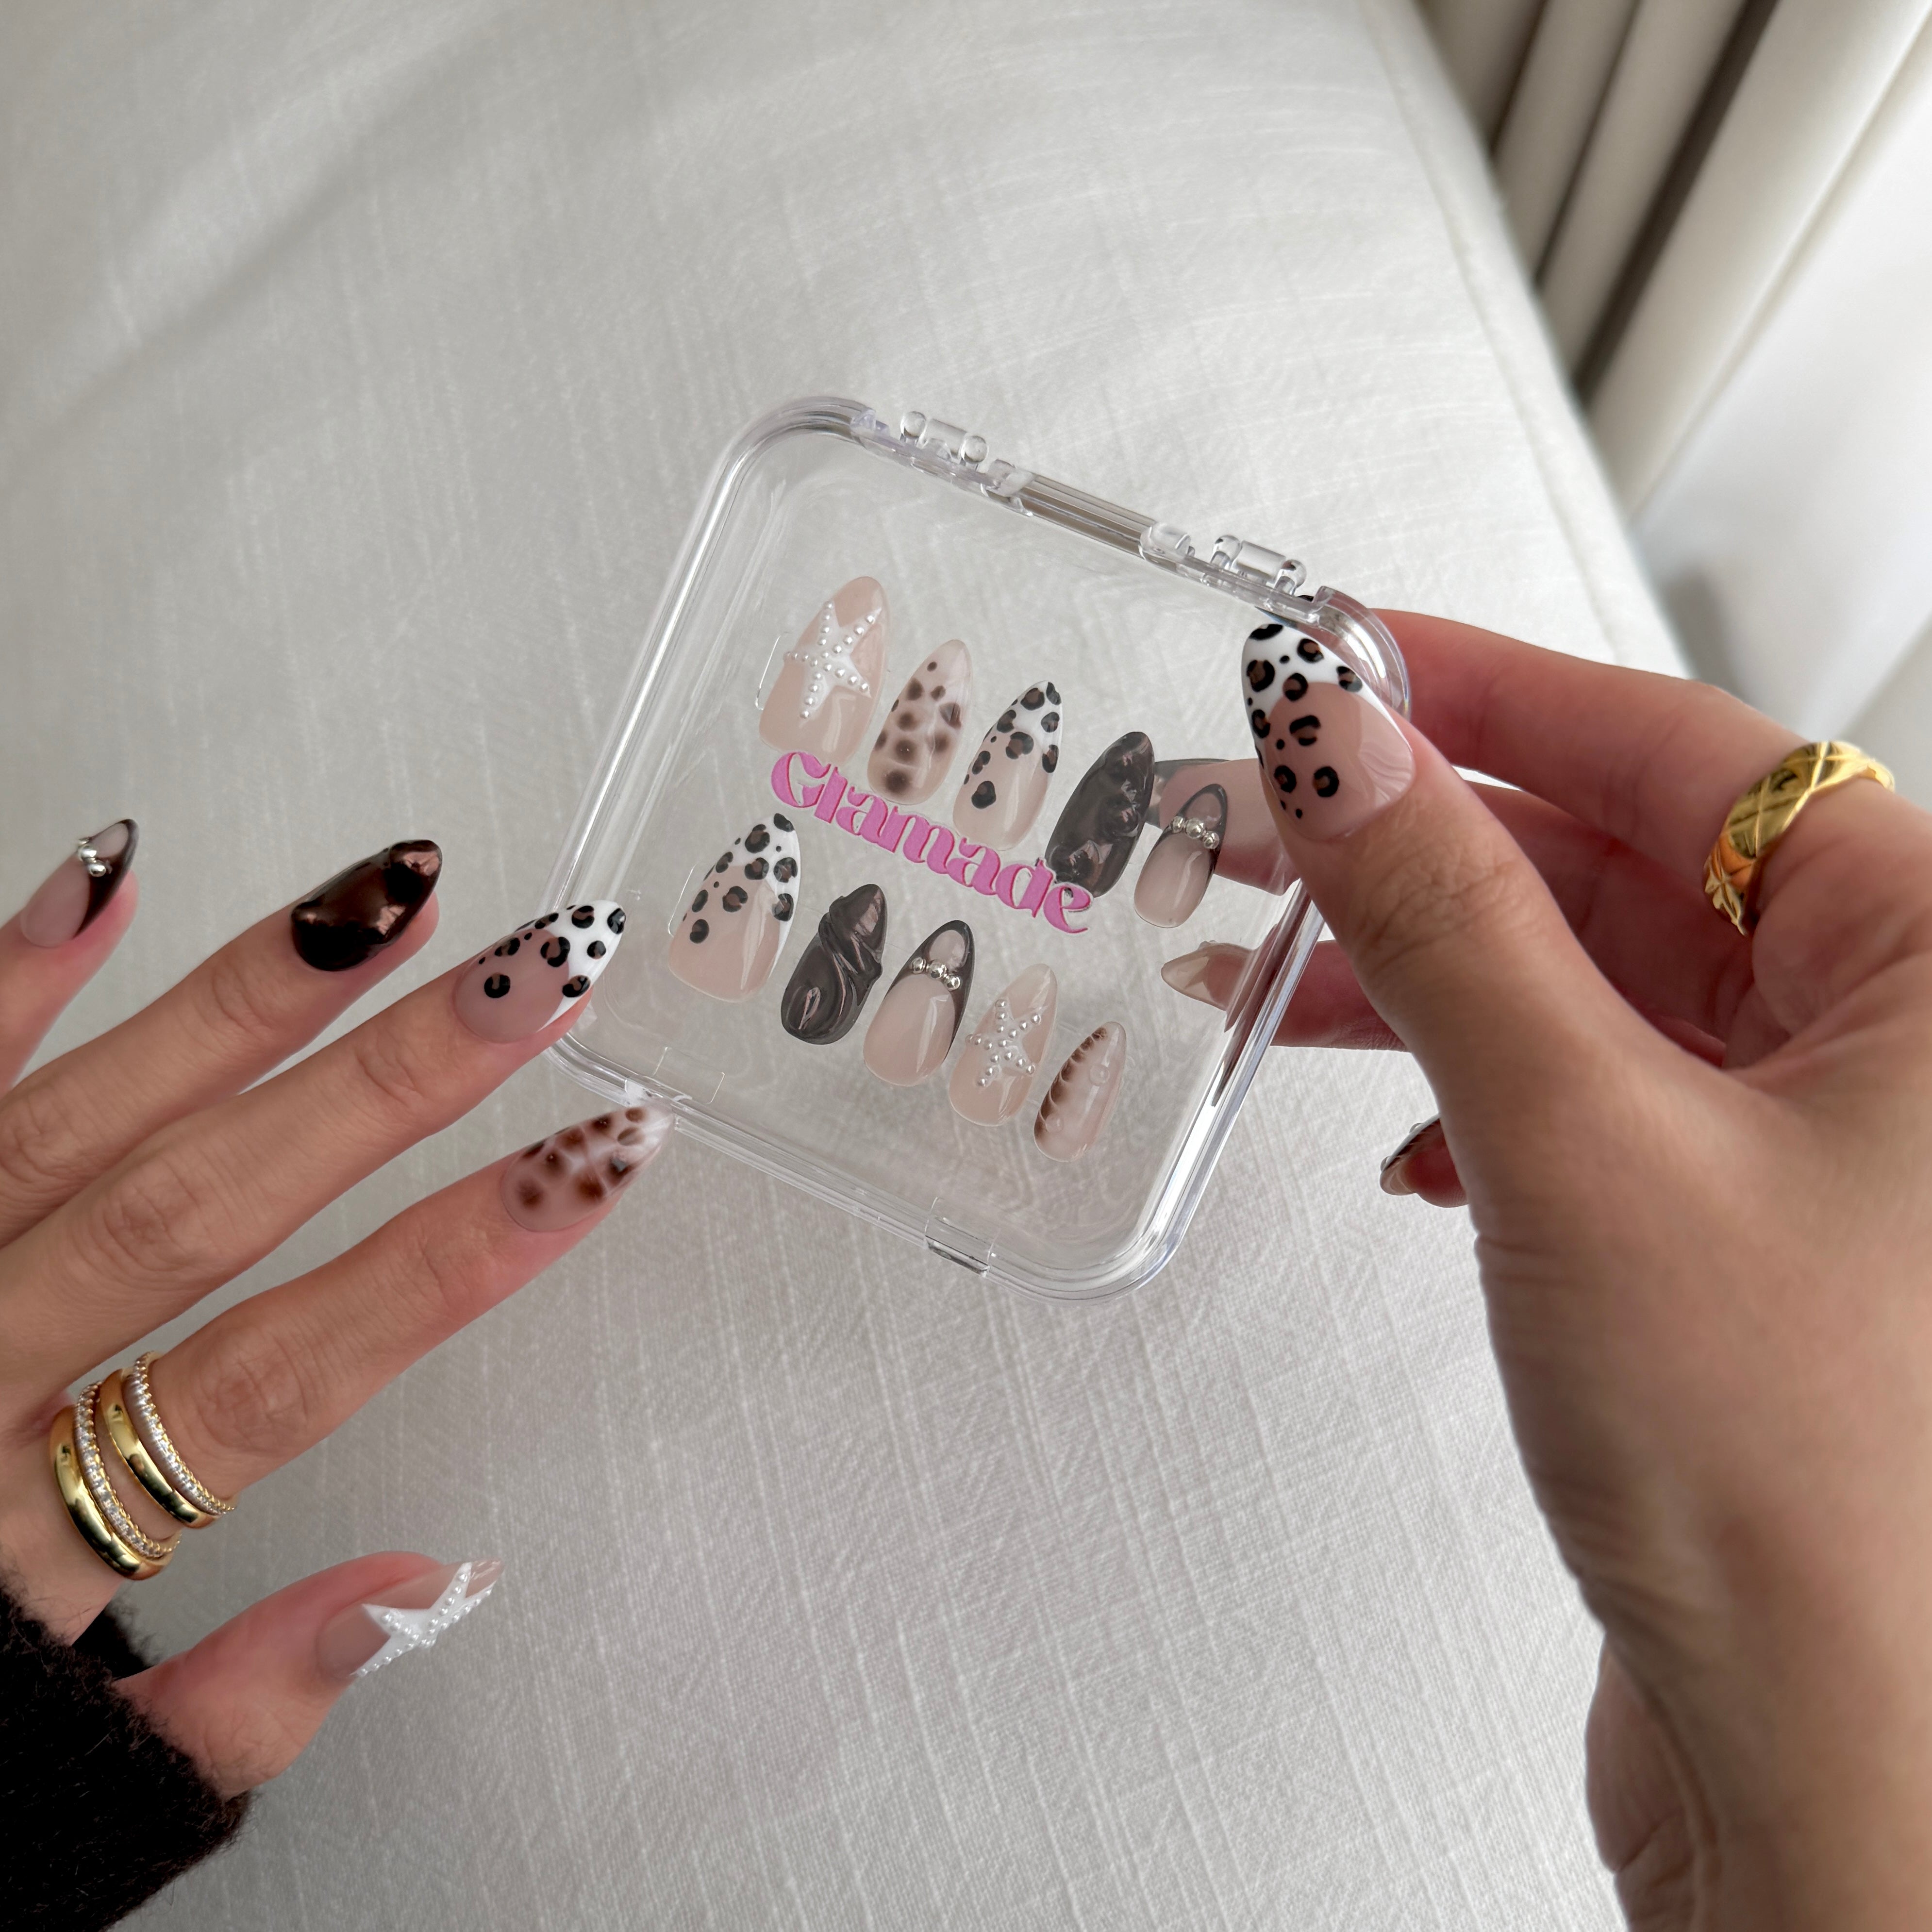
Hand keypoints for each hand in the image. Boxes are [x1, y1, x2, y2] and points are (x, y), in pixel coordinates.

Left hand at [0, 831, 664, 1795]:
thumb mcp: (51, 1790)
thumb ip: (238, 1705)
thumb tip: (425, 1593)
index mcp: (38, 1538)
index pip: (293, 1369)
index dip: (457, 1261)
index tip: (590, 1165)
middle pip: (210, 1211)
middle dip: (393, 1087)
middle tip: (537, 983)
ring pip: (86, 1121)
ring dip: (249, 1002)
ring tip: (391, 897)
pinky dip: (13, 984)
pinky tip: (105, 881)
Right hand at [1163, 615, 1931, 1929]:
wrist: (1833, 1766)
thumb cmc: (1798, 1480)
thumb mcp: (1580, 1133)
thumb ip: (1448, 919)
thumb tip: (1338, 746)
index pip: (1683, 749)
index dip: (1490, 688)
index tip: (1341, 656)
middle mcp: (1892, 1039)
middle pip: (1628, 862)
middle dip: (1432, 846)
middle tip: (1266, 819)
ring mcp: (1815, 1144)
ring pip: (1594, 985)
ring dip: (1434, 976)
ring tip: (1284, 978)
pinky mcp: (1737, 1238)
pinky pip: (1590, 1099)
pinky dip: (1481, 1097)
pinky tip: (1407, 1140)